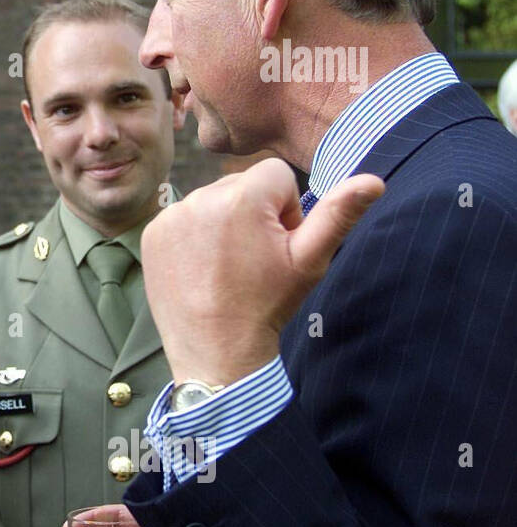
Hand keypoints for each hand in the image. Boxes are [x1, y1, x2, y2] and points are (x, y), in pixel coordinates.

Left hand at [141, 158, 383, 385]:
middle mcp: (200, 197)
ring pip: (212, 201)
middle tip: (254, 259)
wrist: (216, 351)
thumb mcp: (311, 260)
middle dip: (255, 213)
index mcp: (243, 196)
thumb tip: (374, 180)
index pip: (277, 175)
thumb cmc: (267, 304)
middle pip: (242, 185)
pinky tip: (203, 268)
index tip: (278, 244)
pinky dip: (194, 236)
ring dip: (224, 222)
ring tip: (229, 266)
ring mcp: (171, 216)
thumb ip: (339, 214)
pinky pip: (183, 219)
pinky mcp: (153, 233)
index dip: (287, 209)